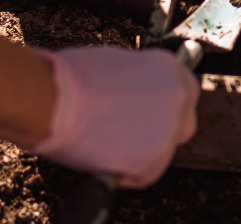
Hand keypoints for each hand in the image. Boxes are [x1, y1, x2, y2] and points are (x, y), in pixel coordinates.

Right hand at [29, 47, 198, 188]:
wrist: (54, 99)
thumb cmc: (71, 80)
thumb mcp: (117, 65)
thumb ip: (140, 81)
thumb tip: (137, 96)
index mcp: (167, 68)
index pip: (186, 93)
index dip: (166, 108)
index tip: (152, 115)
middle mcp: (176, 96)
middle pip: (183, 124)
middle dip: (162, 132)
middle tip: (131, 135)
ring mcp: (168, 128)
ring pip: (164, 151)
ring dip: (142, 153)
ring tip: (107, 144)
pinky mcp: (154, 158)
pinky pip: (146, 174)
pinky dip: (128, 173)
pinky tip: (106, 158)